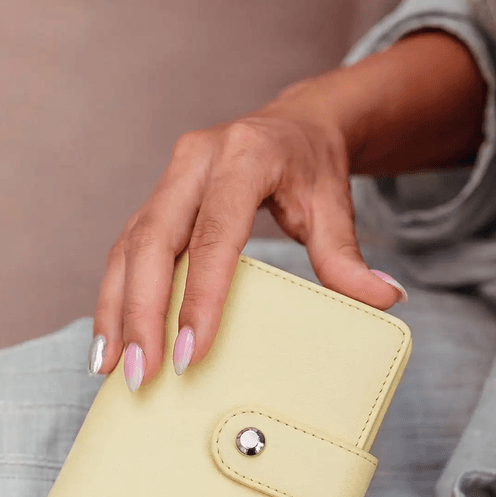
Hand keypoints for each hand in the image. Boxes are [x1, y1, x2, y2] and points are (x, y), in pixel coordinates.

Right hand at [90, 79, 406, 390]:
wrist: (292, 123)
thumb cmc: (311, 166)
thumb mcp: (334, 205)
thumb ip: (347, 255)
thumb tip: (385, 297)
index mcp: (243, 157)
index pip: (214, 235)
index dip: (199, 296)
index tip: (190, 353)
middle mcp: (194, 162)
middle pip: (153, 241)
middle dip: (142, 313)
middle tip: (141, 372)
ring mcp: (167, 181)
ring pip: (127, 248)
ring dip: (117, 311)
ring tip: (111, 367)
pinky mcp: (154, 202)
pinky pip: (124, 252)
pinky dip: (115, 299)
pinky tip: (110, 341)